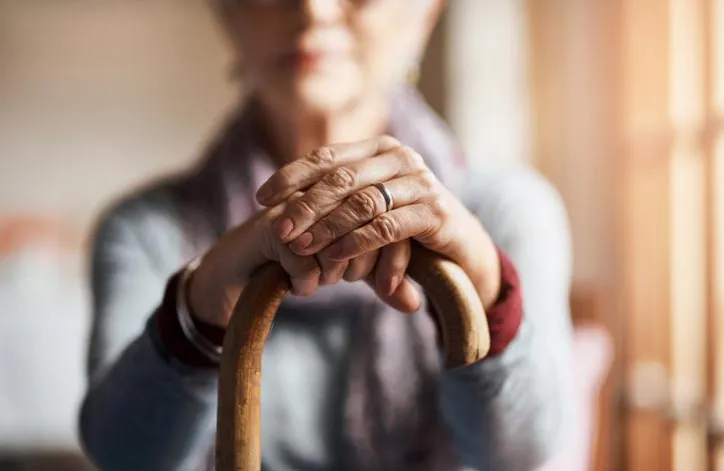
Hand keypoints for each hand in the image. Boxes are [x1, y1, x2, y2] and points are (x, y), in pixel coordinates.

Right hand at [187, 193, 419, 327]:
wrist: (243, 267)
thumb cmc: (304, 262)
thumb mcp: (352, 271)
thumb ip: (386, 282)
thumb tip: (416, 304)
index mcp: (354, 194)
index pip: (392, 220)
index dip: (395, 258)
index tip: (386, 288)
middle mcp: (328, 194)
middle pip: (369, 227)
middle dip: (364, 265)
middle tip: (347, 282)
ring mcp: (300, 206)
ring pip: (337, 241)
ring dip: (334, 272)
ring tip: (323, 283)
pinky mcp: (273, 225)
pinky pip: (303, 258)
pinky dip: (306, 280)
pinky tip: (302, 288)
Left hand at [255, 136, 501, 308]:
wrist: (461, 247)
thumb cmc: (404, 226)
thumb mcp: (367, 208)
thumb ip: (333, 201)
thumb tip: (275, 206)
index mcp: (380, 149)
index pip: (327, 157)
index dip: (291, 176)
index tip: (262, 198)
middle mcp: (401, 158)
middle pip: (341, 178)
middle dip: (304, 206)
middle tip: (278, 230)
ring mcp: (421, 182)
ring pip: (362, 201)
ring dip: (327, 227)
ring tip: (301, 247)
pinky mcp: (435, 212)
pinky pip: (387, 226)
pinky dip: (357, 242)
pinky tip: (334, 255)